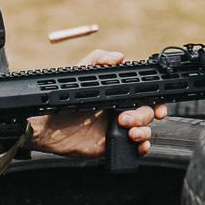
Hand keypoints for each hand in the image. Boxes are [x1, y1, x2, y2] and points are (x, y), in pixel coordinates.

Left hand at [28, 50, 167, 157]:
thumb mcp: (80, 75)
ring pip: (144, 131)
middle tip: (124, 118)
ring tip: (128, 131)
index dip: (156, 99)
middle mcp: (121, 111)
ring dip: (143, 132)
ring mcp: (117, 129)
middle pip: (148, 113)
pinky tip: (136, 145)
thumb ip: (97, 61)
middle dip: (143, 116)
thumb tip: (118, 56)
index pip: (145, 95)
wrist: (46, 126)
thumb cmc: (61, 99)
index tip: (158, 103)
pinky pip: (134, 149)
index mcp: (117, 95)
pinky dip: (141, 148)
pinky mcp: (111, 146)